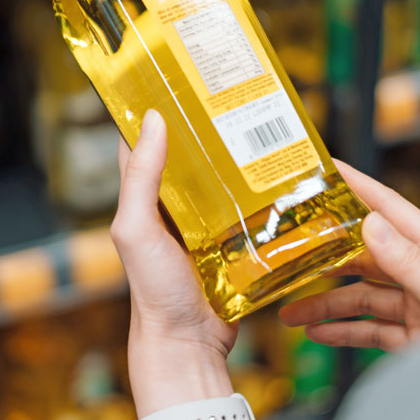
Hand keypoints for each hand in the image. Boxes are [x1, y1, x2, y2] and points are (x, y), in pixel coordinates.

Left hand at [112, 110, 267, 419]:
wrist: (189, 345)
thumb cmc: (153, 290)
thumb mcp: (136, 229)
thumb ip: (141, 178)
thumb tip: (153, 120)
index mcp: (145, 196)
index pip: (148, 140)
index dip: (158, 108)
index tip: (179, 74)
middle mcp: (176, 205)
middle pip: (195, 155)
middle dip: (213, 128)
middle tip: (236, 95)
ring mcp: (208, 223)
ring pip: (227, 179)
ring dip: (244, 158)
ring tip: (267, 125)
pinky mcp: (236, 242)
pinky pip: (252, 210)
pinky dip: (266, 193)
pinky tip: (284, 174)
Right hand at [279, 161, 419, 352]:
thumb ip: (411, 264)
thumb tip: (370, 224)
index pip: (390, 208)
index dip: (357, 186)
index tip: (324, 168)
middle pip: (364, 255)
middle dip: (324, 255)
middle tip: (286, 251)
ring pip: (361, 297)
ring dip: (325, 303)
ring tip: (290, 313)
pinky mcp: (417, 337)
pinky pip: (370, 329)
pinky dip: (342, 332)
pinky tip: (318, 333)